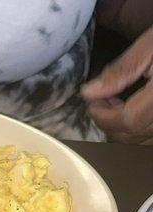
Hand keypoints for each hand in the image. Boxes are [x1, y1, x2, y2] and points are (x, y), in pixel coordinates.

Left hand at [81, 27, 152, 143]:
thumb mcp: (152, 45)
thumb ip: (122, 70)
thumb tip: (91, 92)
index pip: (129, 121)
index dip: (104, 116)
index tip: (93, 102)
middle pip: (134, 136)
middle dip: (109, 122)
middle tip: (102, 101)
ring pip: (143, 140)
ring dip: (122, 127)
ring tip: (117, 103)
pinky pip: (152, 136)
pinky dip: (138, 129)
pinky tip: (134, 109)